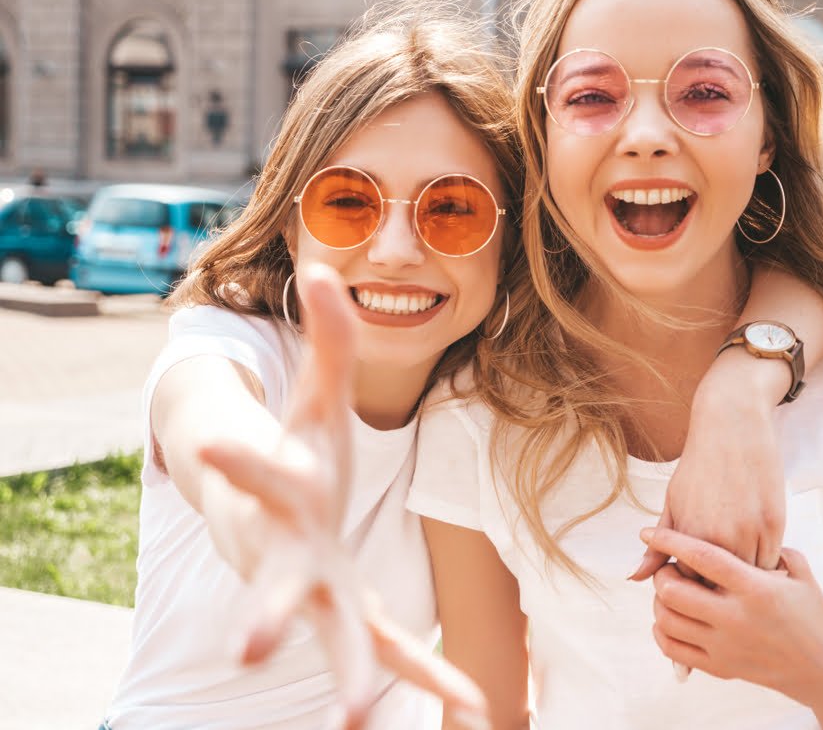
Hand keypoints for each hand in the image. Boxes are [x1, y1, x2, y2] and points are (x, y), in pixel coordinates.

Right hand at [200, 264, 489, 729]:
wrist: (273, 515)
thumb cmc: (296, 452)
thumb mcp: (316, 397)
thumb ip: (329, 339)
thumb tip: (329, 268)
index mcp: (284, 489)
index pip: (257, 471)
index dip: (238, 459)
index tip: (213, 452)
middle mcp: (293, 549)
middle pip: (278, 582)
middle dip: (268, 609)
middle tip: (251, 646)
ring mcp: (320, 589)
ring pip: (336, 635)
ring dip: (352, 672)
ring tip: (360, 719)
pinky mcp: (350, 610)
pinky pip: (394, 646)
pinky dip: (431, 671)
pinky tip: (479, 706)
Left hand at [630, 352, 786, 581]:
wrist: (731, 426)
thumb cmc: (698, 467)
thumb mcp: (673, 504)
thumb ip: (658, 547)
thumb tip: (634, 578)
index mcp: (691, 536)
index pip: (691, 586)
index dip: (692, 587)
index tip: (695, 580)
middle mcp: (722, 538)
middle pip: (722, 587)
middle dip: (719, 588)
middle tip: (717, 576)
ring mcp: (752, 532)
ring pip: (750, 578)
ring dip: (744, 579)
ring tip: (737, 569)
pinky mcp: (776, 523)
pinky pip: (771, 560)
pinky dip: (762, 563)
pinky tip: (754, 555)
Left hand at [641, 526, 822, 709]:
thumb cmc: (813, 615)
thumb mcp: (800, 573)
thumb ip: (772, 548)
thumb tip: (741, 532)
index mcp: (755, 588)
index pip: (701, 557)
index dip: (669, 541)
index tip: (647, 531)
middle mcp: (736, 618)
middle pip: (674, 591)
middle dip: (662, 574)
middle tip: (668, 568)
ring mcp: (726, 646)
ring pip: (667, 620)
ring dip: (659, 602)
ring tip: (670, 592)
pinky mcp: (721, 667)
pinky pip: (672, 649)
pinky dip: (661, 631)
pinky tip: (668, 618)